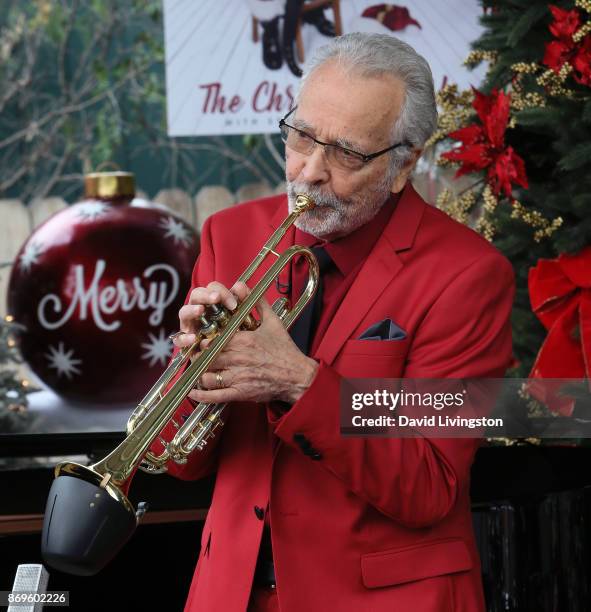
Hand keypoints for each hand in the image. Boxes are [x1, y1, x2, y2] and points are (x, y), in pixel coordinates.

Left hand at [173, 281, 317, 404]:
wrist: (297, 375)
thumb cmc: (284, 349)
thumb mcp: (273, 322)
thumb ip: (256, 303)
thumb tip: (242, 285)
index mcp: (243, 340)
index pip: (213, 339)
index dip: (203, 340)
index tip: (200, 339)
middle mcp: (238, 358)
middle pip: (206, 356)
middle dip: (198, 356)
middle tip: (195, 354)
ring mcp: (238, 377)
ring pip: (207, 375)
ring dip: (199, 373)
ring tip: (197, 369)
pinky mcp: (240, 393)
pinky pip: (215, 396)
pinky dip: (202, 395)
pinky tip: (193, 392)